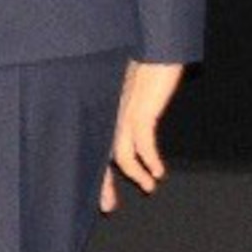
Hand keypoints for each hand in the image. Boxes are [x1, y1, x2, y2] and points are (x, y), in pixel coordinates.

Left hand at [101, 59, 183, 211]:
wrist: (152, 45)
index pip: (93, 145)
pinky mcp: (140, 108)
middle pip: (99, 153)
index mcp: (101, 111)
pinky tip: (158, 171)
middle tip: (108, 206)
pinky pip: (142, 141)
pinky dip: (149, 159)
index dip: (96, 170)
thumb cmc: (141, 64)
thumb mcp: (129, 89)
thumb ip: (126, 107)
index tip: (100, 192)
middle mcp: (106, 113)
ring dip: (136, 174)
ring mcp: (121, 112)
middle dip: (103, 183)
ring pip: (120, 153)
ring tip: (150, 187)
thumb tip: (131, 123)